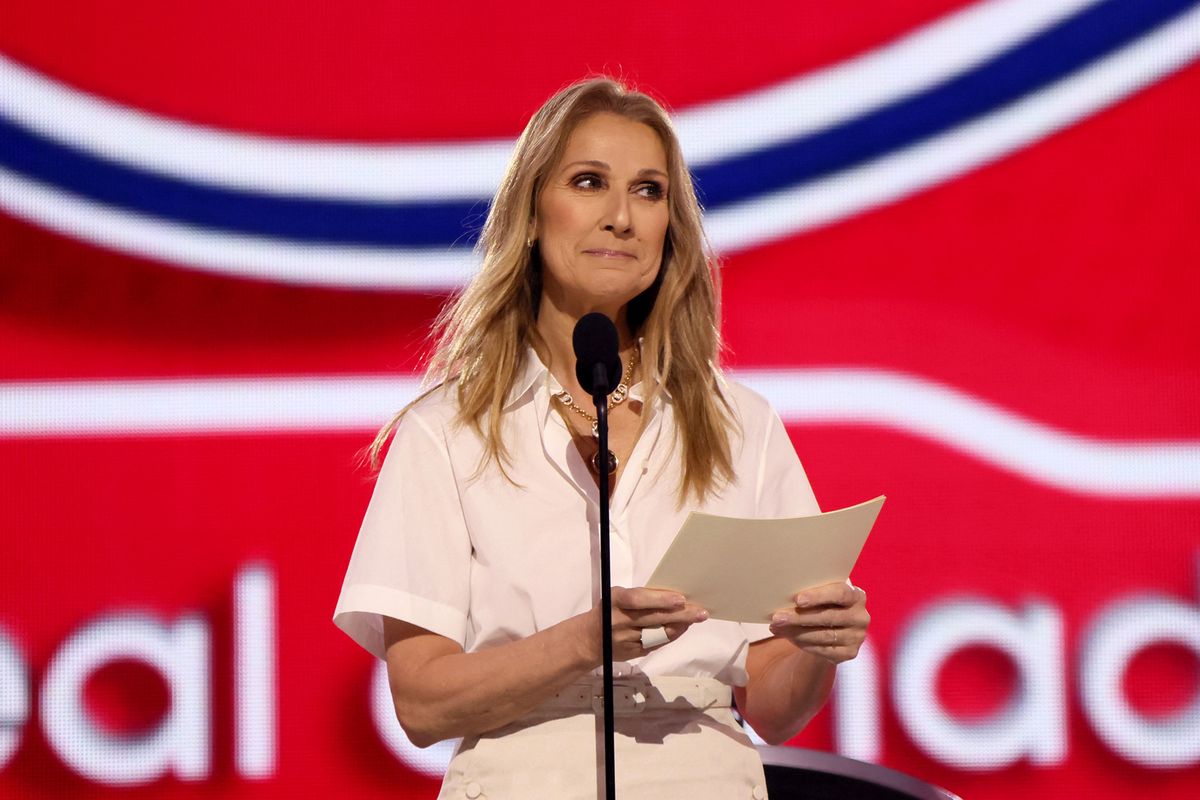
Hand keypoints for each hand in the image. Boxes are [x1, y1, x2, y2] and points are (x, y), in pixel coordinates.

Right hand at [582, 587, 708, 663]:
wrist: (589, 640)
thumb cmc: (609, 610)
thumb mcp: (617, 597)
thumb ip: (640, 597)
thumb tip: (672, 596)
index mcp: (615, 601)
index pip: (638, 599)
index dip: (660, 600)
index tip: (680, 599)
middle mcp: (620, 621)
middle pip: (653, 618)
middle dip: (680, 614)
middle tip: (700, 612)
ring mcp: (626, 640)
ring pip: (658, 633)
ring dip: (679, 626)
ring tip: (696, 618)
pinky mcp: (633, 653)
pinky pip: (656, 644)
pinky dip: (671, 636)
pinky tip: (682, 628)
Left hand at [768, 581, 868, 663]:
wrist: (833, 626)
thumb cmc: (823, 602)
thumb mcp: (822, 593)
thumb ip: (811, 591)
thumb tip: (780, 595)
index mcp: (856, 595)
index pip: (839, 593)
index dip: (818, 596)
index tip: (798, 599)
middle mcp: (861, 617)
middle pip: (828, 617)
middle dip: (799, 617)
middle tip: (777, 617)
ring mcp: (857, 637)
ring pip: (823, 635)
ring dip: (796, 632)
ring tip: (777, 627)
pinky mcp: (849, 653)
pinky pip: (823, 650)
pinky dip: (803, 644)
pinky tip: (789, 637)